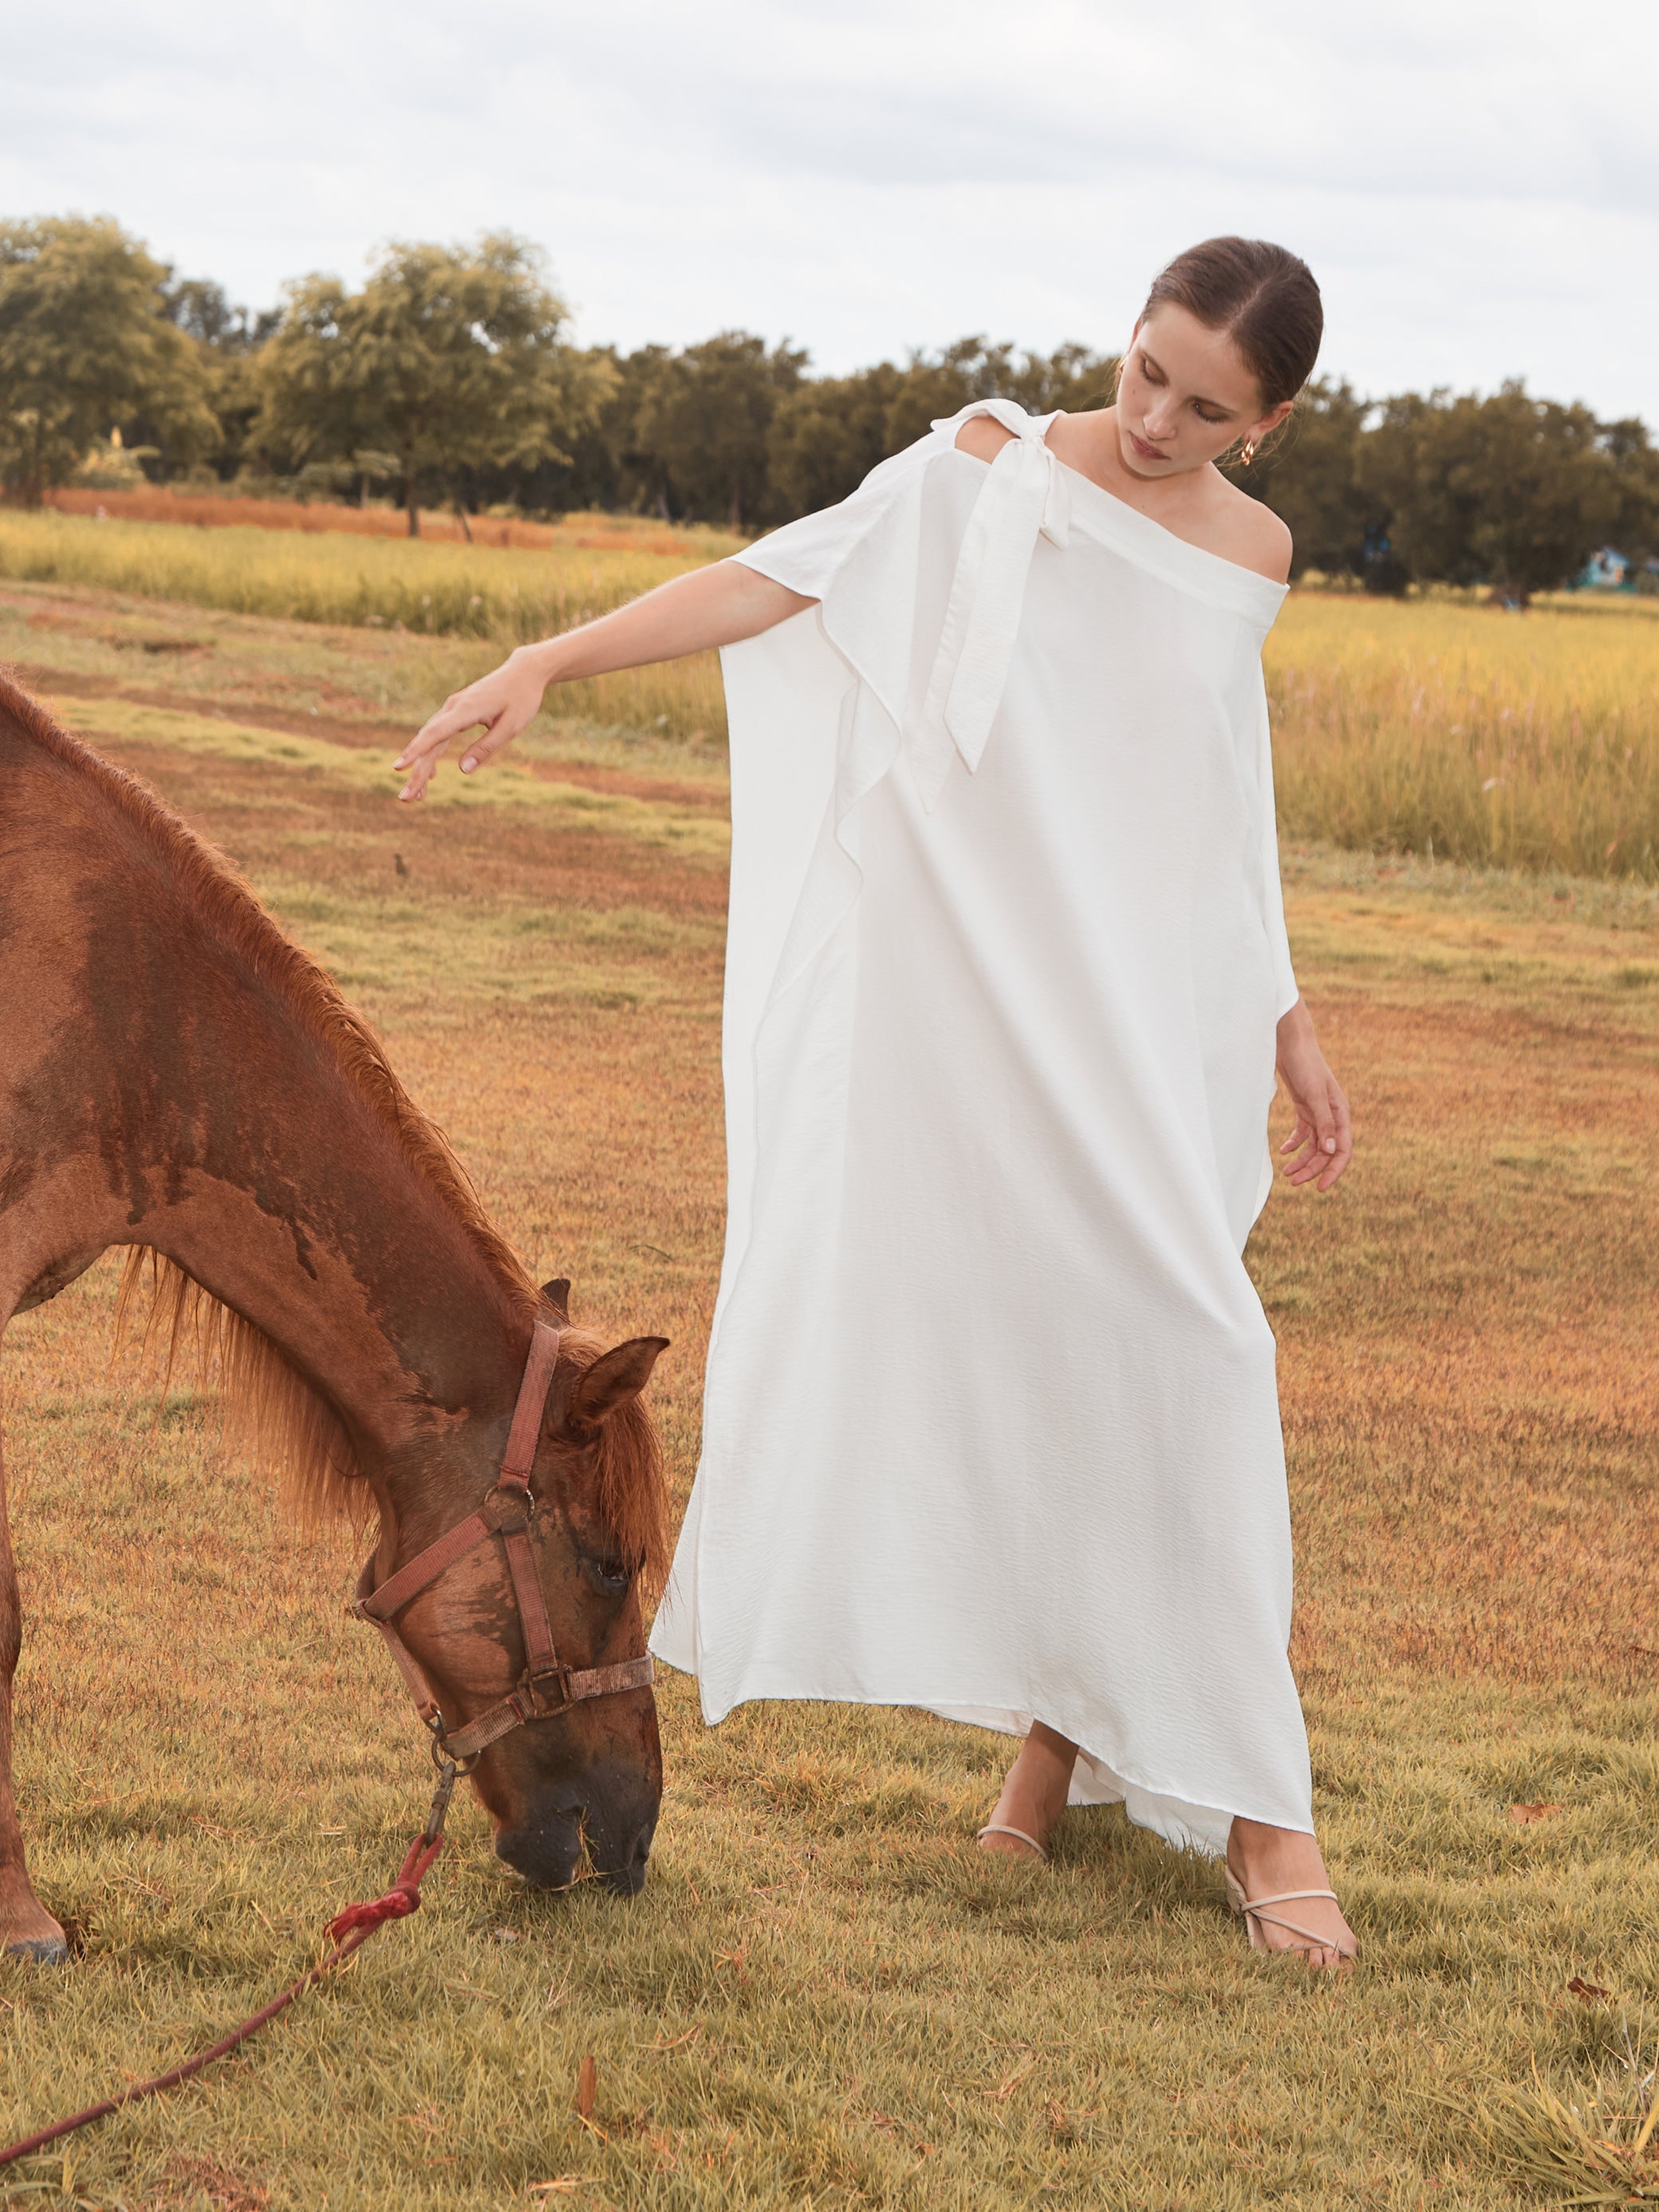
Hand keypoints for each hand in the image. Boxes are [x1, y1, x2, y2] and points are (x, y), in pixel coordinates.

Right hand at [394, 646, 550, 800]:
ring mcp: (452, 708)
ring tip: (415, 796)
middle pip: (428, 742)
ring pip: (431, 741)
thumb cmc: (521, 699)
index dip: (415, 751)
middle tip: (405, 799)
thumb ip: (486, 747)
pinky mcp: (456, 712)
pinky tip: (432, 776)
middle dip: (416, 772)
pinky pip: (439, 736)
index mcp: (466, 710)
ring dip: (422, 768)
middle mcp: (453, 707)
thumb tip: (462, 771)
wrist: (523, 673)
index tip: (398, 767)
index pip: (435, 733)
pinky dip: (433, 755)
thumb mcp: (511, 727)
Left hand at [1275, 999, 1351, 1190]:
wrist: (1290, 1043)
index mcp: (1341, 1113)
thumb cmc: (1306, 1065)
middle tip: (1293, 1182)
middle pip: (1326, 1151)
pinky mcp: (1304, 1107)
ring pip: (1314, 1145)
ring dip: (1302, 1160)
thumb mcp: (1314, 1095)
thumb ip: (1324, 1122)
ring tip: (1287, 1173)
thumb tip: (1332, 1151)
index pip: (1343, 1150)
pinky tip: (1283, 1151)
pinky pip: (1303, 1133)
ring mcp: (1318, 1112)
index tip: (1320, 1188)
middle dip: (1312, 1169)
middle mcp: (1332, 1115)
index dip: (1334, 1171)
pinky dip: (1294, 1144)